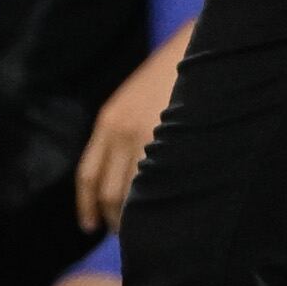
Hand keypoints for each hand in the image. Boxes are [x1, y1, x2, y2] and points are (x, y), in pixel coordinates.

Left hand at [78, 39, 183, 229]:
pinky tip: (167, 215)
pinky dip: (158, 206)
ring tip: (147, 234)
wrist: (199, 48)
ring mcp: (146, 138)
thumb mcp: (137, 99)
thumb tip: (128, 171)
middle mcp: (120, 133)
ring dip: (135, 220)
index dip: (87, 205)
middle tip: (125, 236)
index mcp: (109, 122)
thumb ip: (127, 131)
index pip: (88, 176)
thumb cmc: (174, 75)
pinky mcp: (171, 141)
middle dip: (114, 219)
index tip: (90, 226)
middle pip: (108, 193)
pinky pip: (158, 185)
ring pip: (131, 197)